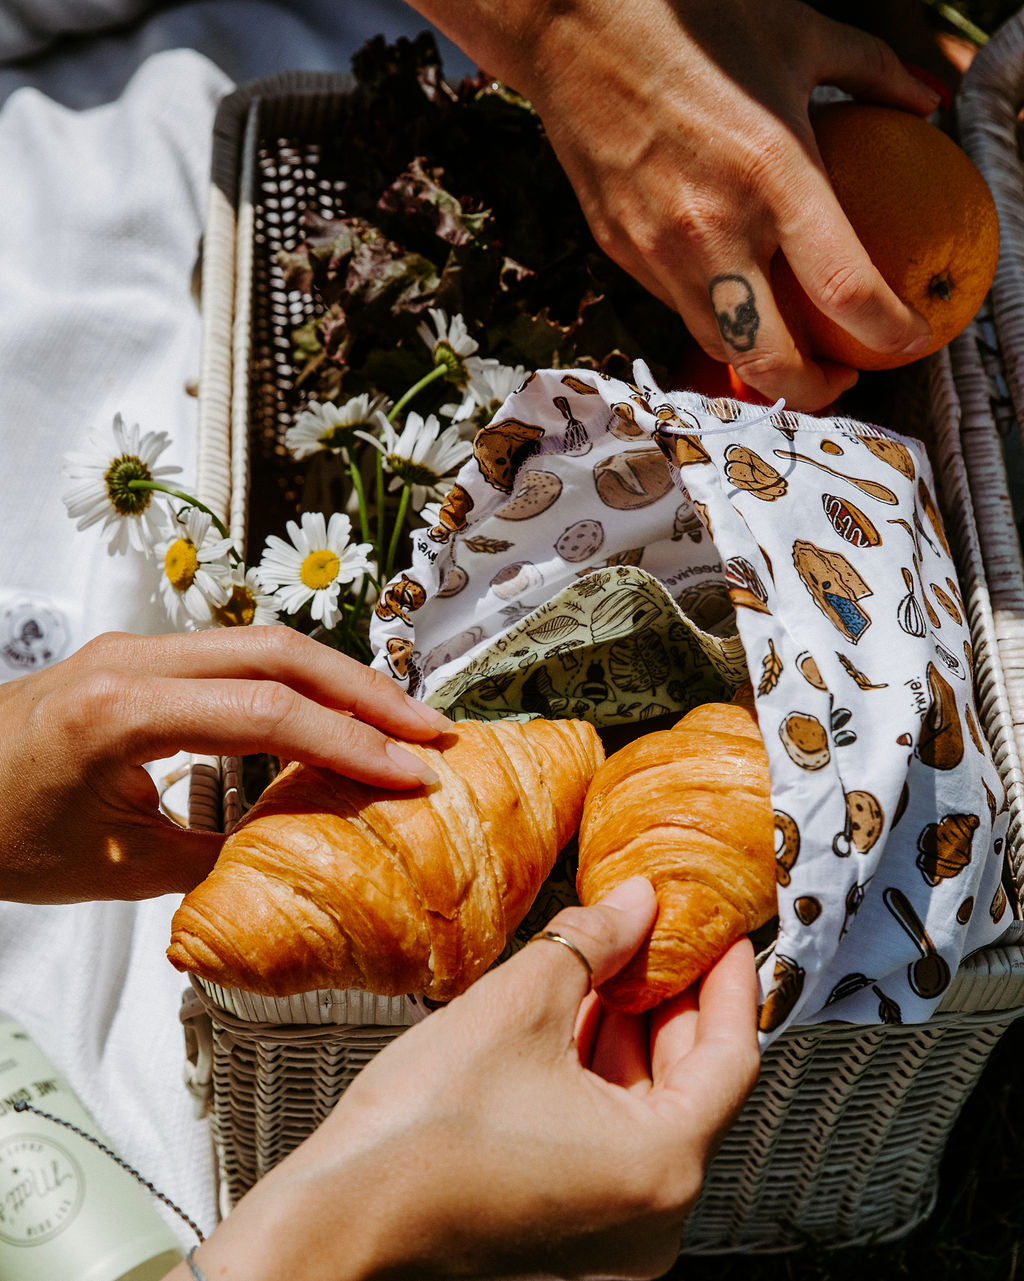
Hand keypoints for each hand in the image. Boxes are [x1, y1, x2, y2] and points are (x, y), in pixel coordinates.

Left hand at [0, 627, 450, 902]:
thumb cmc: (1, 835)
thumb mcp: (117, 868)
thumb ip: (221, 857)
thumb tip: (301, 854)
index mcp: (119, 711)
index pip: (266, 713)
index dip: (351, 743)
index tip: (411, 773)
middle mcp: (131, 660)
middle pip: (280, 652)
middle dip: (366, 692)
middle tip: (430, 730)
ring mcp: (133, 649)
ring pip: (263, 643)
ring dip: (338, 681)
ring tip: (400, 720)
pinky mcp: (138, 657)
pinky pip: (235, 656)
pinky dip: (297, 683)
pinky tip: (331, 713)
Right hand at [180, 879, 759, 1279]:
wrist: (337, 1224)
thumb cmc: (416, 1136)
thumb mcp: (519, 1004)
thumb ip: (593, 942)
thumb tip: (636, 904)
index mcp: (660, 1167)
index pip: (730, 1054)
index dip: (728, 979)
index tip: (723, 933)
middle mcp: (652, 1221)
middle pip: (690, 1086)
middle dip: (670, 1003)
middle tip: (660, 935)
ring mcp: (612, 1241)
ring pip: (647, 1116)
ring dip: (630, 1038)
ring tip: (609, 966)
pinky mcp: (570, 1242)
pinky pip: (611, 1147)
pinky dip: (600, 1084)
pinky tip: (573, 1024)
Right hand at [411, 0, 940, 410]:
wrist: (575, 26)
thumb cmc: (695, 20)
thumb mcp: (798, 33)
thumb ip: (871, 71)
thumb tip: (925, 100)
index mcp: (774, 173)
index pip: (846, 290)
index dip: (887, 334)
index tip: (907, 339)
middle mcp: (715, 228)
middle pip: (773, 359)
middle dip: (816, 390)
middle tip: (839, 376)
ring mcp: (660, 250)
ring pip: (719, 347)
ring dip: (761, 361)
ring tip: (789, 343)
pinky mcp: (622, 252)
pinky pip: (679, 305)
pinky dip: (714, 313)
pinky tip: (733, 289)